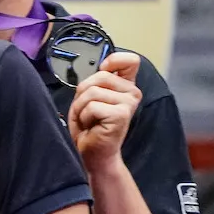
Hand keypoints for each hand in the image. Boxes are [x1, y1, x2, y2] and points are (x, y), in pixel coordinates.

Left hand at [68, 51, 140, 170]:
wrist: (92, 153)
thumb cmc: (90, 126)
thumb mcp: (89, 97)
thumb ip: (96, 81)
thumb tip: (102, 66)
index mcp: (125, 85)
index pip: (129, 60)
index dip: (112, 61)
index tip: (103, 70)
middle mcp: (132, 92)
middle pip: (100, 76)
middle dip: (83, 94)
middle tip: (86, 111)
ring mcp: (129, 103)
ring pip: (92, 91)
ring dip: (81, 108)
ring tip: (88, 120)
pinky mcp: (121, 115)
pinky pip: (92, 106)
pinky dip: (84, 117)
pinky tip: (91, 126)